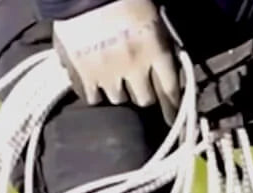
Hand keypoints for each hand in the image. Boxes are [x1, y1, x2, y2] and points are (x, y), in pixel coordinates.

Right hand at [51, 0, 181, 122]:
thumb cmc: (126, 2)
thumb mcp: (155, 24)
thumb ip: (161, 52)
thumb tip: (166, 80)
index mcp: (155, 51)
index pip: (170, 92)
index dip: (172, 110)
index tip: (172, 121)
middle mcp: (133, 66)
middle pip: (144, 100)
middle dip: (143, 92)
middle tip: (136, 83)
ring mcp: (105, 72)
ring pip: (118, 99)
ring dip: (118, 90)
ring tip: (112, 76)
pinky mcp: (80, 73)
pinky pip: (90, 97)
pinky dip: (94, 91)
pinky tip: (93, 79)